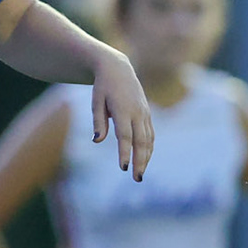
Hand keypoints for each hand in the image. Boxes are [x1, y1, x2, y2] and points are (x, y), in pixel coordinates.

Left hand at [90, 48, 154, 179]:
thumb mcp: (96, 101)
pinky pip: (150, 134)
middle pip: (141, 141)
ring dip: (146, 158)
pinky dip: (149, 148)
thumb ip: (98, 121)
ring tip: (140, 174)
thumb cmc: (103, 87)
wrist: (118, 69)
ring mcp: (144, 113)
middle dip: (140, 161)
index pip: (125, 136)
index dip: (125, 152)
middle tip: (136, 178)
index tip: (124, 168)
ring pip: (148, 139)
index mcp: (123, 109)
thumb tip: (97, 140)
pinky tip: (145, 160)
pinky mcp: (147, 114)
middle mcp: (137, 112)